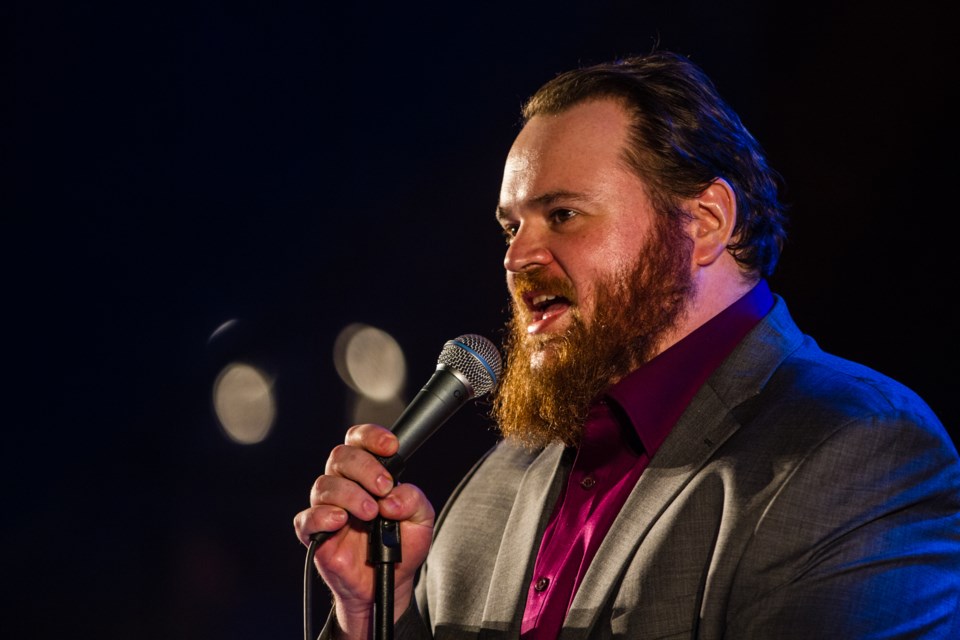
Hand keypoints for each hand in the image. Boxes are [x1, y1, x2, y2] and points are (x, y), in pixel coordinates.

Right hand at [293, 424, 434, 637]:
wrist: (387, 582)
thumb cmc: (401, 545)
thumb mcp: (421, 520)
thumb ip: (414, 500)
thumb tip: (392, 498)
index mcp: (367, 474)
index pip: (358, 441)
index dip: (371, 437)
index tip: (390, 446)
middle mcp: (344, 486)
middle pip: (340, 456)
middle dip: (365, 468)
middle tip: (384, 488)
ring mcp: (327, 509)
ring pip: (324, 485)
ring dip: (351, 495)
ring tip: (371, 513)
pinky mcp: (314, 534)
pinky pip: (306, 518)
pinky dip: (322, 516)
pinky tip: (340, 520)